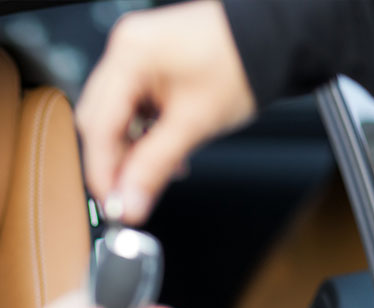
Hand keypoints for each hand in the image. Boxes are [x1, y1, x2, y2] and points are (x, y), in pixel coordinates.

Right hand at [76, 0, 255, 223]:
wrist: (275, 38)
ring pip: (114, 116)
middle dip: (114, 162)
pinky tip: (160, 151)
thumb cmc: (244, 62)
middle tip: (129, 197)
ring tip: (153, 174)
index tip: (113, 204)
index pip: (99, 125)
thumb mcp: (195, 123)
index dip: (103, 171)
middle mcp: (126, 48)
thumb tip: (129, 203)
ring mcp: (135, 53)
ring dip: (130, 150)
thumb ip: (154, 167)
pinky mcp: (147, 62)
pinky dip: (141, 133)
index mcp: (131, 54)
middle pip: (99, 121)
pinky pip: (131, 105)